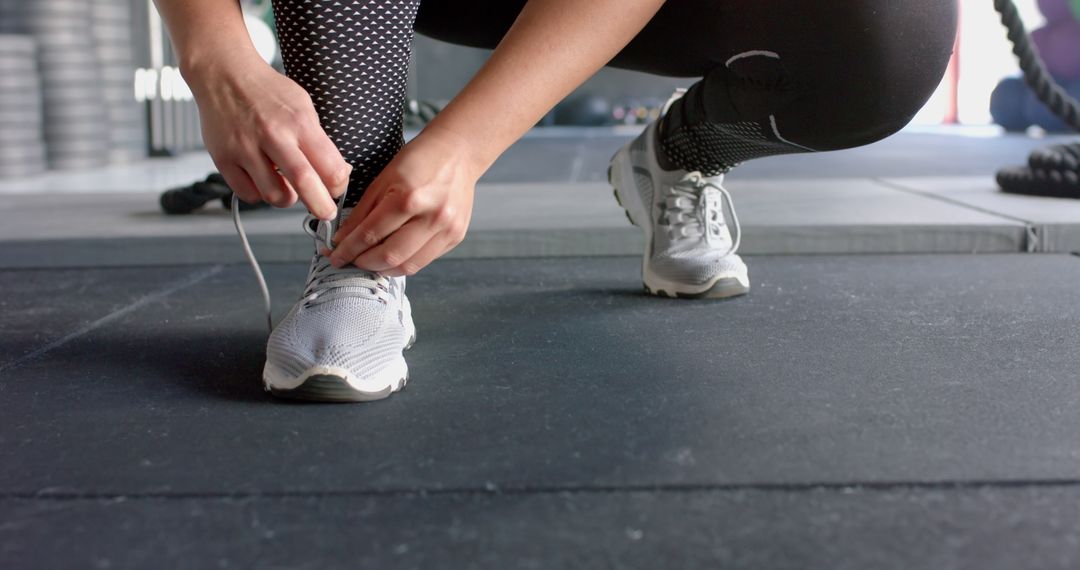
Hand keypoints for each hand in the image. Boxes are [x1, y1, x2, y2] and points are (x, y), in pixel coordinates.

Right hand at [189, 55, 349, 219]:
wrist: (223, 74)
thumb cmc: (267, 92)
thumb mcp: (303, 107)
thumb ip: (318, 141)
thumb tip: (338, 175)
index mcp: (299, 122)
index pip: (331, 167)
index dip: (339, 186)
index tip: (337, 190)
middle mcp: (272, 135)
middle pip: (305, 184)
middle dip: (321, 207)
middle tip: (325, 213)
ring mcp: (245, 148)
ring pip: (275, 196)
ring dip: (287, 199)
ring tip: (287, 186)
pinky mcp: (223, 158)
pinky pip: (248, 193)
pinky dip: (259, 193)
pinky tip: (262, 178)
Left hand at [327, 126, 480, 276]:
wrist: (459, 153)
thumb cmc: (420, 159)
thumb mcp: (384, 179)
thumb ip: (363, 211)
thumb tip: (343, 239)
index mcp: (409, 197)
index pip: (370, 234)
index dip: (348, 249)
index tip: (335, 255)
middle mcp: (432, 217)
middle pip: (390, 256)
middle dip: (363, 263)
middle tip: (349, 261)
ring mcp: (447, 229)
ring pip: (408, 266)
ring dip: (383, 269)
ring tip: (369, 261)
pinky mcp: (456, 237)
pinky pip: (424, 260)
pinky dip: (403, 263)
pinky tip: (392, 255)